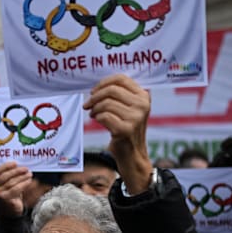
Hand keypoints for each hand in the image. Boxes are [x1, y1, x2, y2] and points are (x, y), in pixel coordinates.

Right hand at [0, 161, 31, 216]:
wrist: (9, 211)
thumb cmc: (10, 194)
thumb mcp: (7, 185)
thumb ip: (10, 176)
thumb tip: (20, 166)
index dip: (6, 166)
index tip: (15, 163)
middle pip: (4, 176)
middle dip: (16, 171)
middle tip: (26, 169)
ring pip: (11, 182)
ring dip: (22, 177)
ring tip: (29, 174)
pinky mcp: (5, 199)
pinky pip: (15, 189)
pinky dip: (23, 184)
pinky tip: (29, 181)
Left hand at [83, 74, 152, 193]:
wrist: (132, 153)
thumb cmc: (126, 128)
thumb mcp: (129, 108)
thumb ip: (119, 95)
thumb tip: (97, 86)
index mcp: (143, 96)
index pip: (121, 79)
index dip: (103, 83)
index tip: (93, 91)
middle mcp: (142, 105)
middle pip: (111, 90)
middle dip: (95, 97)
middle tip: (87, 104)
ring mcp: (136, 117)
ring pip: (106, 103)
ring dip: (95, 109)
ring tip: (93, 114)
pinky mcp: (126, 129)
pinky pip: (104, 116)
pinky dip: (97, 118)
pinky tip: (98, 121)